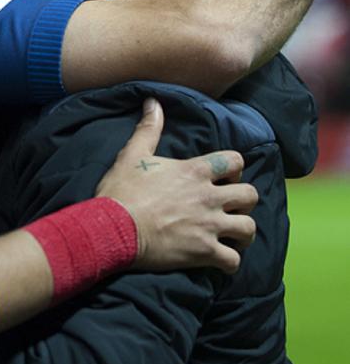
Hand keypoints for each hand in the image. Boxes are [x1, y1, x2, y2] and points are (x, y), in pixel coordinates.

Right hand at [95, 98, 257, 273]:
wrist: (113, 228)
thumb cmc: (121, 192)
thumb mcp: (131, 155)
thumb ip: (148, 129)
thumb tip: (153, 101)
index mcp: (194, 171)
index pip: (235, 161)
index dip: (234, 169)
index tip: (224, 177)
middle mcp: (208, 197)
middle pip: (250, 195)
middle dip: (244, 201)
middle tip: (229, 207)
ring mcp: (209, 225)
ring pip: (249, 228)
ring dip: (242, 232)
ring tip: (232, 235)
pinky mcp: (204, 252)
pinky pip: (233, 260)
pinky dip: (230, 262)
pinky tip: (220, 260)